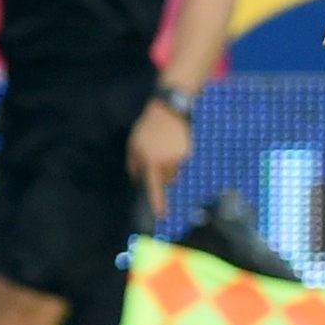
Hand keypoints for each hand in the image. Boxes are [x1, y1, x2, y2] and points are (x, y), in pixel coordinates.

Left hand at [126, 100, 191, 219]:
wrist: (171, 109)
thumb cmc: (149, 127)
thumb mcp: (134, 143)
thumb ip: (134, 163)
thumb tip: (137, 178)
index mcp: (151, 161)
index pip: (154, 187)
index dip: (158, 202)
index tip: (162, 215)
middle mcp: (167, 162)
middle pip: (168, 179)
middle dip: (164, 174)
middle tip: (161, 158)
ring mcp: (180, 156)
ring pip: (176, 170)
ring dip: (172, 165)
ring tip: (167, 147)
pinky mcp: (190, 150)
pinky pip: (184, 160)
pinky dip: (179, 155)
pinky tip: (175, 142)